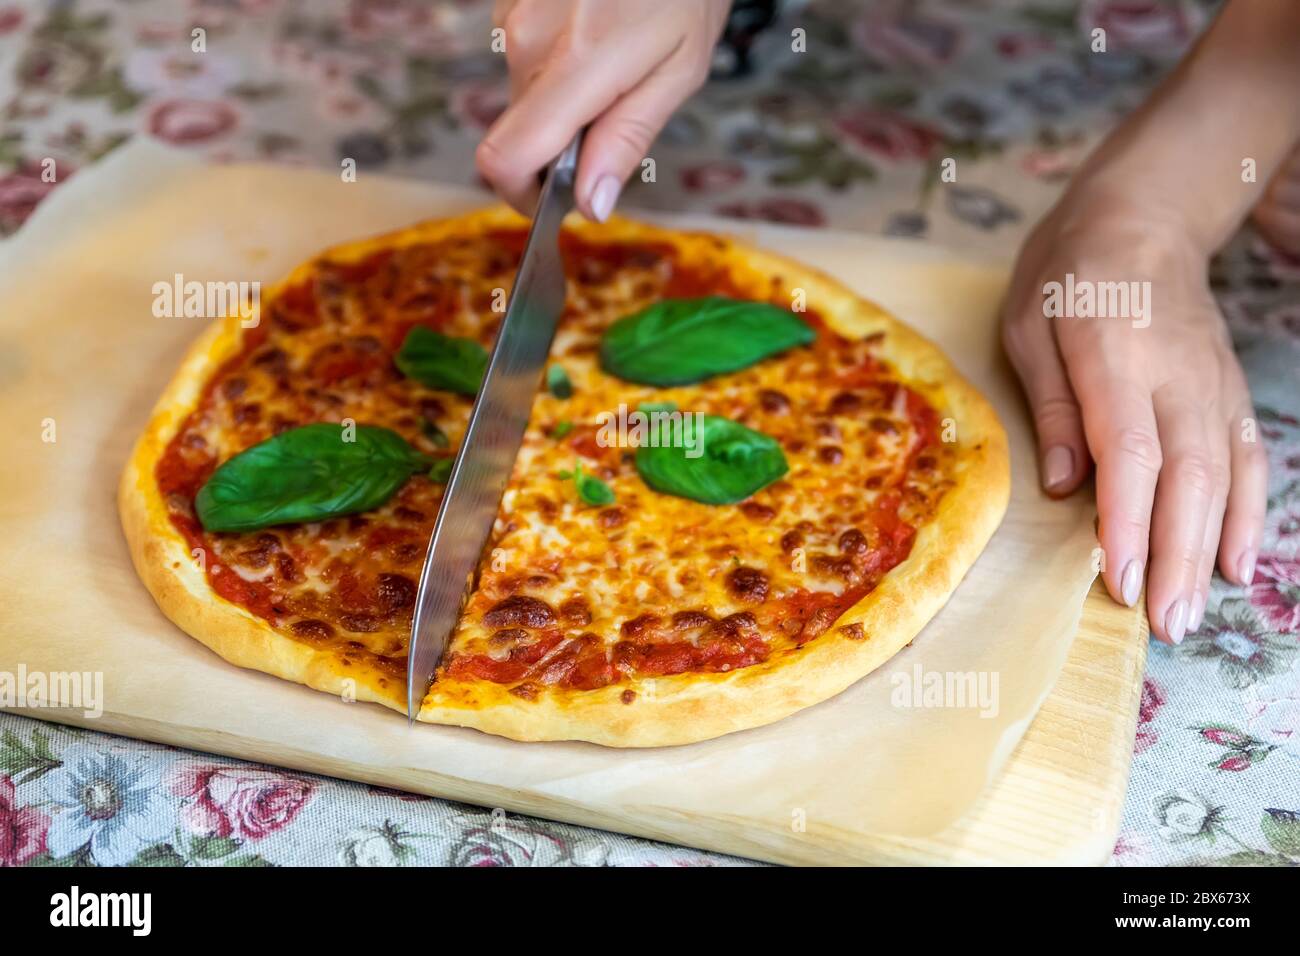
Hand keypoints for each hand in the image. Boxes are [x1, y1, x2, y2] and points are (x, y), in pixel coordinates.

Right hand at [477, 0, 730, 219]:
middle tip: (616, 121)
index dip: (521, 197)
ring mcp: (515, 16)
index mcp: (574, 65)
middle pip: (519, 133)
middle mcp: (528, 40)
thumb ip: (627, 141)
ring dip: (563, 106)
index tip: (553, 205)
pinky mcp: (514, 3)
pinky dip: (558, 71)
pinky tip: (600, 41)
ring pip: (524, 98)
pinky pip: (526, 61)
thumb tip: (592, 205)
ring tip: (618, 69)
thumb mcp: (679, 72)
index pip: (506, 157)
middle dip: (559, 148)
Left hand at [1001, 190, 1266, 643]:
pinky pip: (1248, 457)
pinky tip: (1239, 564)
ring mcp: (1212, 383)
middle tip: (1164, 624)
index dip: (1127, 520)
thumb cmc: (1068, 274)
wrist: (1142, 218)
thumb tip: (1061, 482)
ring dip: (1211, 549)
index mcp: (1115, 356)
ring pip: (1223, 475)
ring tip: (1195, 613)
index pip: (1130, 451)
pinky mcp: (1228, 390)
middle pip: (1186, 476)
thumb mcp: (1029, 326)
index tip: (1120, 579)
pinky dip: (1248, 512)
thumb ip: (1051, 405)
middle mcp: (1177, 375)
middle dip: (1175, 555)